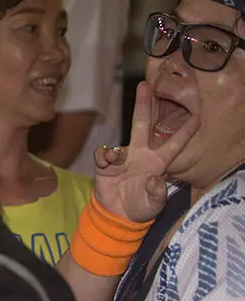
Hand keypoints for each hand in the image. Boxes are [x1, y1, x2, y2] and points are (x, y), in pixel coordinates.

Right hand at [94, 81, 198, 222]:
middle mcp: (140, 155)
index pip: (173, 145)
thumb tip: (156, 181)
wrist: (117, 215)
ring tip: (112, 160)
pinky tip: (105, 164)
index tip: (197, 118)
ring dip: (115, 150)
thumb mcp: (153, 205)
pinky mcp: (105, 165)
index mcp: (157, 163)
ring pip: (119, 141)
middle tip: (144, 85)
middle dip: (144, 104)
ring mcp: (122, 159)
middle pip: (142, 125)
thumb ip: (157, 194)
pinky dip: (102, 156)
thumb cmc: (140, 208)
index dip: (185, 132)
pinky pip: (102, 154)